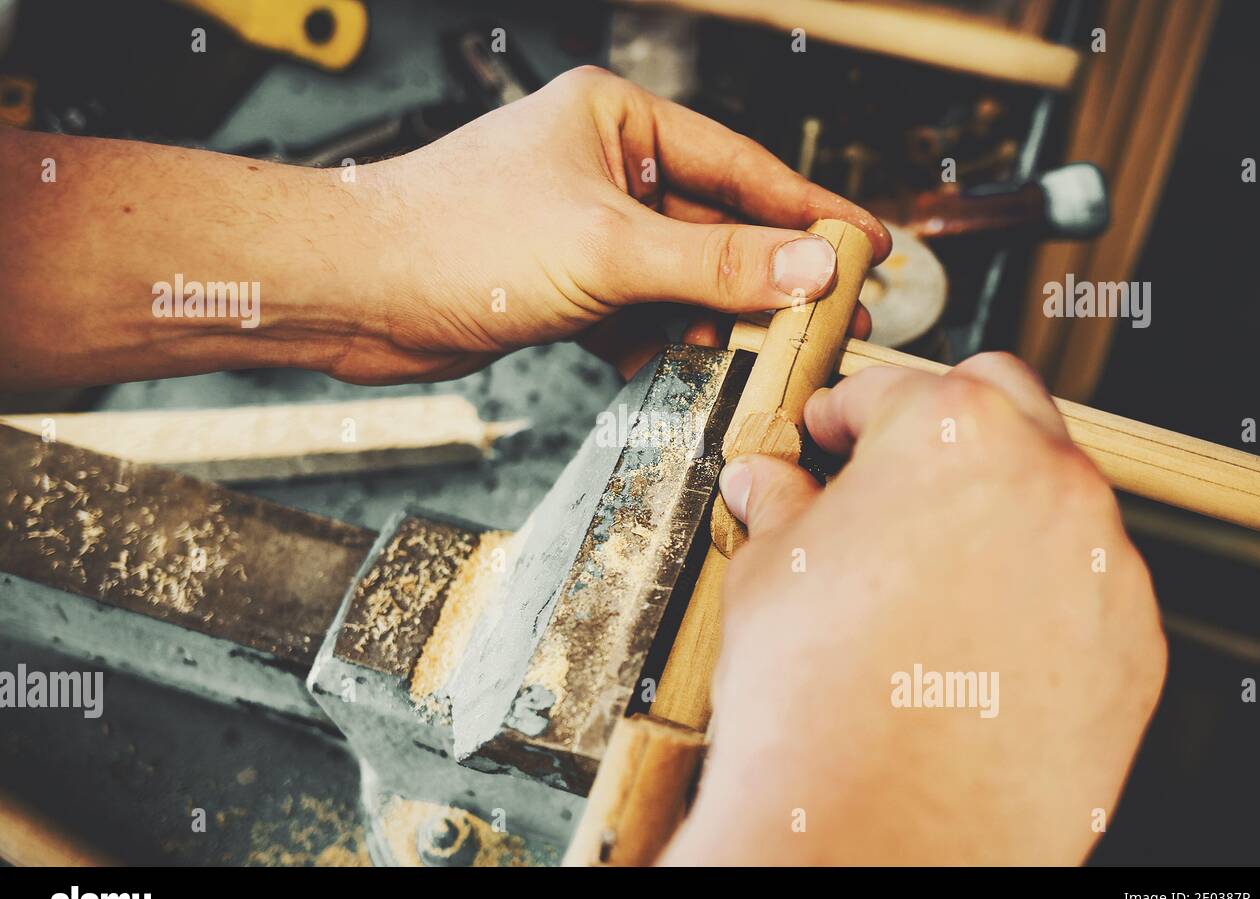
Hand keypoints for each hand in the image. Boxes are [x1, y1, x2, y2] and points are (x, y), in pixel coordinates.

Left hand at [330, 66, 889, 381]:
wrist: (353, 294)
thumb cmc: (455, 236)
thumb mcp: (607, 248)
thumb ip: (714, 262)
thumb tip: (810, 267)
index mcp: (616, 121)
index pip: (740, 165)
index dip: (808, 210)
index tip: (865, 247)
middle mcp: (603, 169)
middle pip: (714, 228)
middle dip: (769, 281)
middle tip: (834, 322)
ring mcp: (582, 231)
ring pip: (676, 281)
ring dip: (717, 323)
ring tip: (768, 363)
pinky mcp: (561, 287)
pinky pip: (635, 317)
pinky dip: (661, 346)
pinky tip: (689, 375)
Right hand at [662, 353, 1166, 865]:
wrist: (877, 833)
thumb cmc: (817, 700)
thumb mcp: (767, 573)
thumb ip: (778, 505)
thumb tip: (766, 484)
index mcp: (950, 435)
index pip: (894, 387)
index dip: (846, 411)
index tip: (831, 433)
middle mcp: (1046, 480)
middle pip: (1000, 403)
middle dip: (940, 422)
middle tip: (888, 473)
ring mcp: (1102, 563)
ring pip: (1052, 496)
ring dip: (994, 508)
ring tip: (927, 570)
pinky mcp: (1130, 643)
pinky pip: (1086, 585)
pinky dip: (1038, 589)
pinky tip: (975, 638)